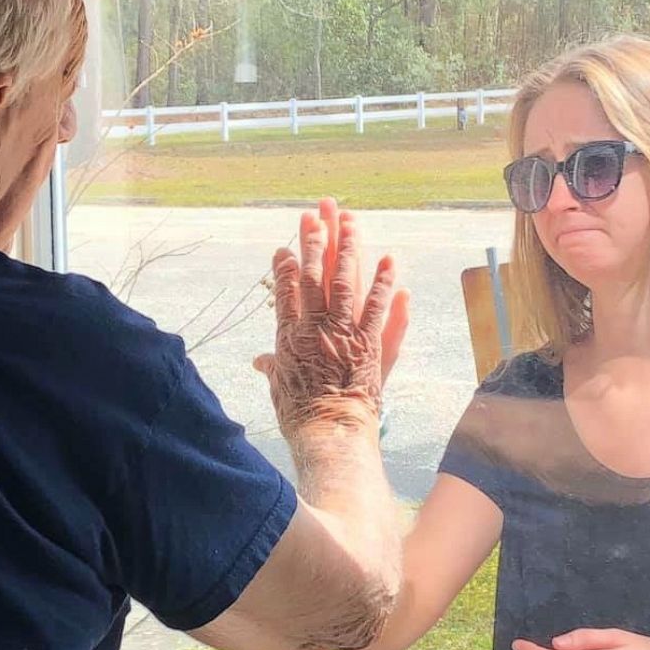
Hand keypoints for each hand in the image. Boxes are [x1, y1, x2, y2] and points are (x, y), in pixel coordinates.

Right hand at [253, 198, 407, 434]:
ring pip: (345, 281)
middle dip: (314, 243)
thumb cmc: (300, 416)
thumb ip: (273, 368)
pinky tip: (388, 259)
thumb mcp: (279, 389)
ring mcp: (342, 331)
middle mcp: (314, 327)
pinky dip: (384, 281)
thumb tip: (260, 361)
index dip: (284, 269)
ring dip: (349, 248)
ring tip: (351, 221)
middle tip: (314, 216)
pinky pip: (378, 305)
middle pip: (314, 276)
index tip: (283, 249)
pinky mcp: (368, 341)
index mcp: (289, 337)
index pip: (285, 293)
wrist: (329, 432)